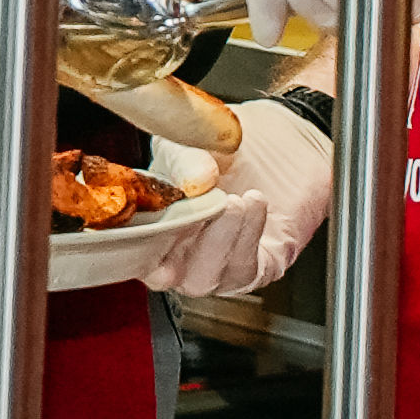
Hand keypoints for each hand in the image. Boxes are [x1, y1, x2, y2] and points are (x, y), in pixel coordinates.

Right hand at [147, 95, 333, 300]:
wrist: (288, 141)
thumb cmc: (233, 145)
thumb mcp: (195, 140)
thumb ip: (186, 159)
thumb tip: (195, 180)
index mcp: (153, 221)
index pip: (131, 249)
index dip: (132, 245)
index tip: (143, 228)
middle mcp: (181, 251)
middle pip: (164, 274)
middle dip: (175, 248)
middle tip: (194, 212)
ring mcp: (218, 262)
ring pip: (204, 278)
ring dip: (217, 240)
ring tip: (232, 200)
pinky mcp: (259, 265)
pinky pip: (246, 268)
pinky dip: (247, 238)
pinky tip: (253, 203)